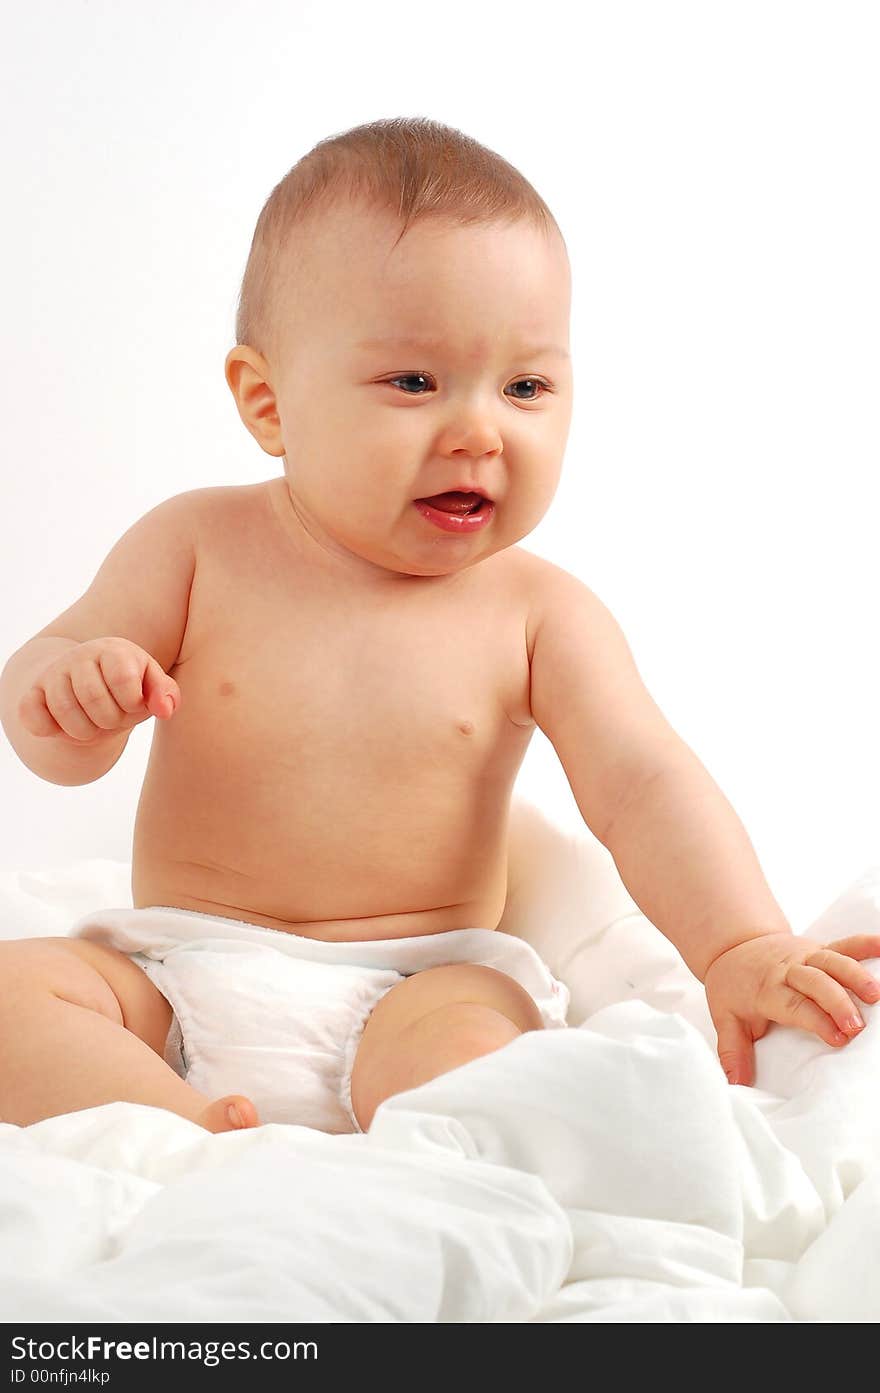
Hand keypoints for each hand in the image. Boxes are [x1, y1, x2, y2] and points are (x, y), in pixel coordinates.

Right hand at [18, 637, 180, 744]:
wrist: (89, 689)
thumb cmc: (128, 690)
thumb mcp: (151, 689)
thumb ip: (166, 695)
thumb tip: (165, 710)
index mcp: (114, 650)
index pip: (123, 680)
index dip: (131, 704)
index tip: (132, 705)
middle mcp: (80, 656)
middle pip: (93, 698)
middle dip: (109, 721)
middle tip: (112, 719)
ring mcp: (53, 674)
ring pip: (64, 710)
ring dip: (84, 731)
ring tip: (93, 725)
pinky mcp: (32, 694)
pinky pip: (33, 718)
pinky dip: (50, 731)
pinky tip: (64, 727)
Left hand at [704, 931, 879, 1084]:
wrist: (733, 947)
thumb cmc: (734, 987)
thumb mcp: (726, 1018)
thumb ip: (732, 1051)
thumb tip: (736, 1083)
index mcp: (768, 989)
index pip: (794, 1005)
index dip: (816, 1020)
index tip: (837, 1038)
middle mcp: (789, 970)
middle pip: (817, 983)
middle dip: (838, 1003)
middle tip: (857, 1026)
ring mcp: (806, 956)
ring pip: (833, 961)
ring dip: (855, 975)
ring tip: (875, 994)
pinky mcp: (819, 948)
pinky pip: (844, 944)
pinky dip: (865, 943)